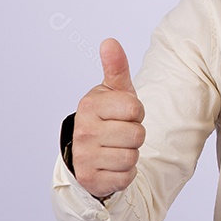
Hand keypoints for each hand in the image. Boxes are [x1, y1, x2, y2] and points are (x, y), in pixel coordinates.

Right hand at [72, 38, 145, 199]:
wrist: (88, 152)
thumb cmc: (108, 117)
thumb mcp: (114, 91)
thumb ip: (115, 67)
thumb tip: (109, 41)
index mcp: (90, 106)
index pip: (135, 108)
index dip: (136, 112)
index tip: (124, 113)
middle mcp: (83, 131)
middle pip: (137, 134)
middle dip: (135, 134)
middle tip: (120, 132)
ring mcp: (85, 157)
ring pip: (132, 156)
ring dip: (131, 154)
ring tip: (117, 147)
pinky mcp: (91, 179)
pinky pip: (126, 176)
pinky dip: (125, 173)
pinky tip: (112, 164)